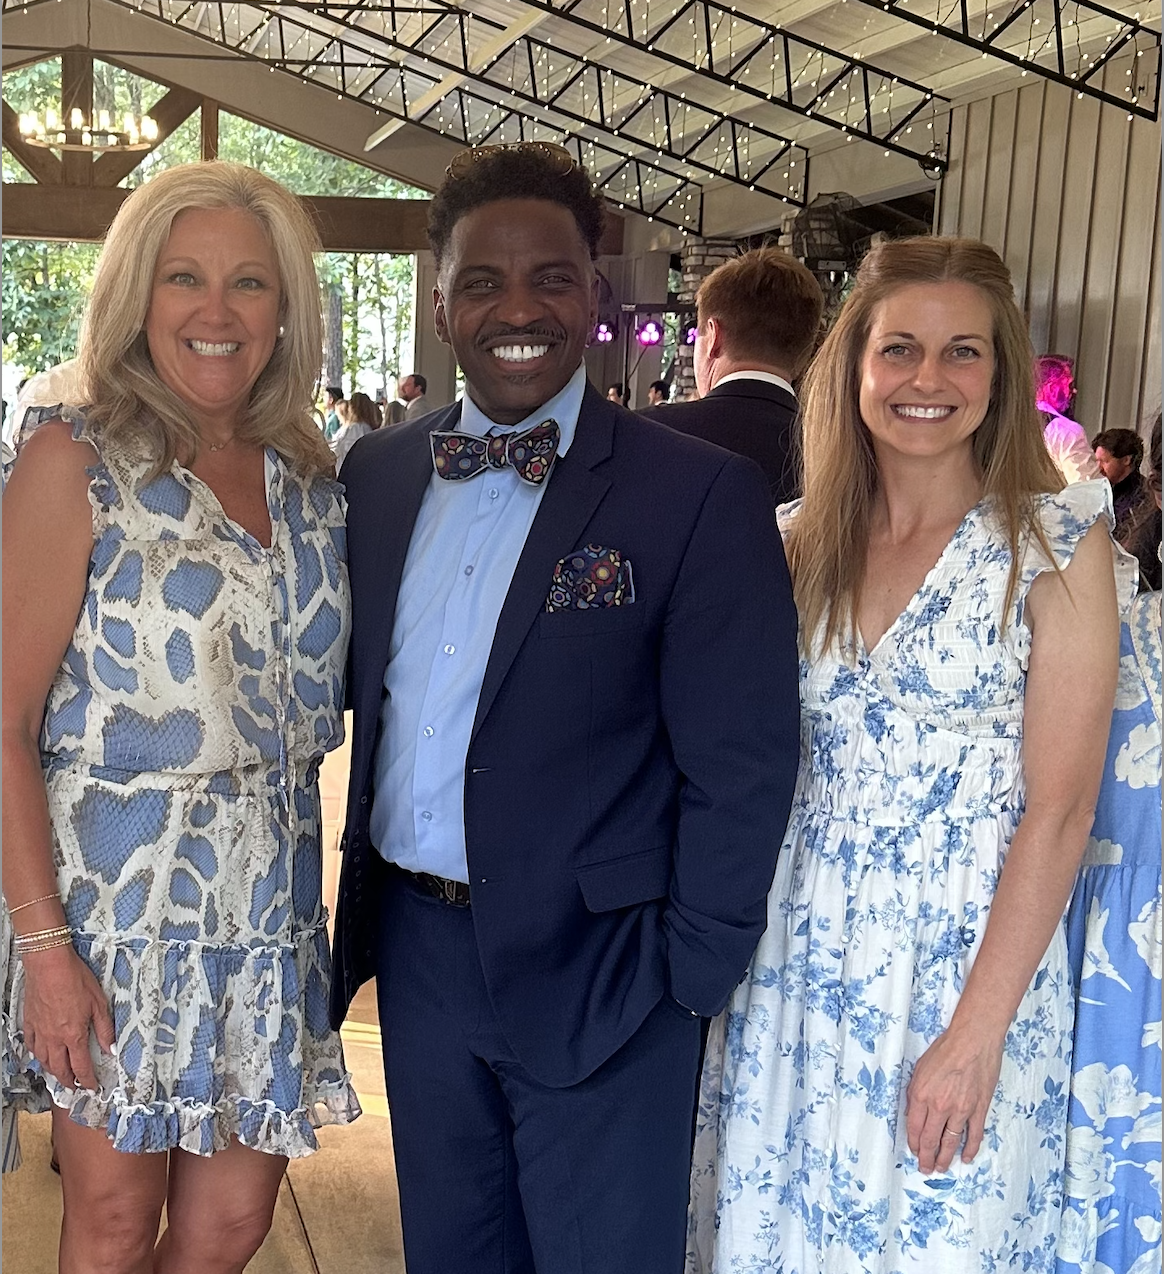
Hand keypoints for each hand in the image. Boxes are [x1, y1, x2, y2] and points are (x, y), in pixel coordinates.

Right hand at [21, 944, 114, 1090]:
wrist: (50, 966)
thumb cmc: (75, 979)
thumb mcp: (99, 1003)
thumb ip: (104, 1028)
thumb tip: (110, 1047)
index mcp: (73, 1035)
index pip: (81, 1067)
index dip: (87, 1080)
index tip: (91, 1086)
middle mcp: (54, 1038)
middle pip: (60, 1069)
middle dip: (68, 1081)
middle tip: (75, 1086)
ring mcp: (40, 1032)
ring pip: (43, 1061)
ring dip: (52, 1070)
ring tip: (60, 1074)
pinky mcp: (29, 1023)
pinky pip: (31, 1046)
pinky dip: (37, 1055)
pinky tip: (41, 1054)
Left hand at [905, 1021, 1002, 1173]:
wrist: (973, 1040)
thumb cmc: (946, 1048)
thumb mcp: (920, 1068)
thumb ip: (916, 1091)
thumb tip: (914, 1110)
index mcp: (921, 1095)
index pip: (913, 1127)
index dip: (912, 1143)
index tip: (913, 1151)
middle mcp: (939, 1106)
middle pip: (930, 1139)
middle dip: (926, 1157)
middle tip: (925, 1168)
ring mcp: (960, 1110)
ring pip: (950, 1142)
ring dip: (944, 1158)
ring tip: (940, 1168)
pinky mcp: (979, 1110)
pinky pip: (973, 1135)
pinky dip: (970, 1149)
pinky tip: (965, 1158)